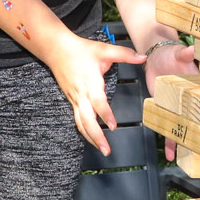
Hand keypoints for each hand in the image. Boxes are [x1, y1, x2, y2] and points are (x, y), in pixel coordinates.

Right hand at [44, 34, 144, 152]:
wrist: (56, 50)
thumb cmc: (81, 50)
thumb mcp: (104, 49)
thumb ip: (124, 54)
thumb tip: (144, 57)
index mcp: (91, 83)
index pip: (98, 102)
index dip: (105, 115)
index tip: (113, 126)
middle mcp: (82, 94)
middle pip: (87, 120)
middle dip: (97, 137)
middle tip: (107, 150)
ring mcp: (75, 99)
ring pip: (81, 123)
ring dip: (91, 138)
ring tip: (102, 149)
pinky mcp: (72, 101)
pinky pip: (77, 119)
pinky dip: (84, 131)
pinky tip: (92, 138)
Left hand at [143, 41, 197, 157]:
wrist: (154, 57)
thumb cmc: (170, 53)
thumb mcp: (178, 53)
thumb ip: (185, 53)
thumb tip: (192, 48)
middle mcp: (193, 101)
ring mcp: (181, 108)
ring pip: (186, 127)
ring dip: (187, 142)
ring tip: (190, 158)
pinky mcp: (168, 110)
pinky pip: (170, 127)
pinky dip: (170, 141)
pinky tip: (171, 155)